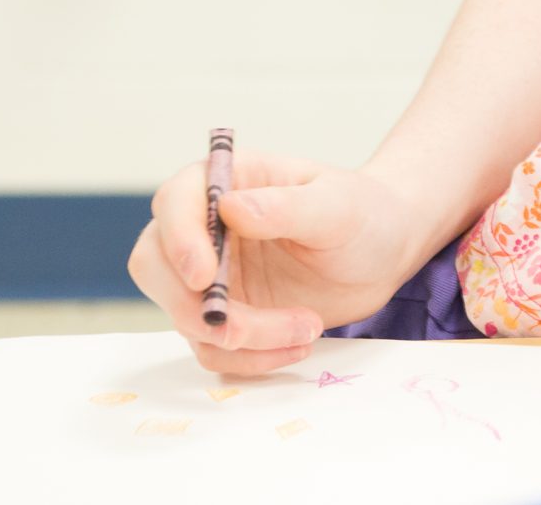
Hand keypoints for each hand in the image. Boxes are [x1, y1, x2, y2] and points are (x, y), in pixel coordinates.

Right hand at [125, 152, 436, 375]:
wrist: (384, 252)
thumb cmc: (362, 213)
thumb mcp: (337, 205)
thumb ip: (286, 207)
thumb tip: (232, 208)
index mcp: (227, 182)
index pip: (175, 201)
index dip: (178, 238)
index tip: (204, 276)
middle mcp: (206, 228)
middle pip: (155, 266)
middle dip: (194, 306)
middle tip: (243, 329)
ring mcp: (210, 277)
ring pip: (186, 316)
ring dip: (240, 338)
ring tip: (308, 328)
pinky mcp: (226, 316)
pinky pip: (213, 349)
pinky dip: (249, 358)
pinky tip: (298, 345)